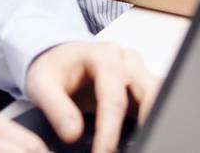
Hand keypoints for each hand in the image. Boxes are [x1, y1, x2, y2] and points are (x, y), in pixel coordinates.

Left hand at [25, 41, 157, 152]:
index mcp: (105, 56)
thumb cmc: (52, 68)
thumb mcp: (41, 85)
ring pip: (158, 94)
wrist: (57, 58)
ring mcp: (137, 72)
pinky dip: (151, 119)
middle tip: (141, 145)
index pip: (114, 98)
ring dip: (154, 118)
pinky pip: (153, 101)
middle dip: (148, 121)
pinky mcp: (139, 86)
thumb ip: (56, 109)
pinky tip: (144, 135)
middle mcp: (127, 61)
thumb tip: (73, 134)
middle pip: (149, 91)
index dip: (109, 130)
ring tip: (145, 140)